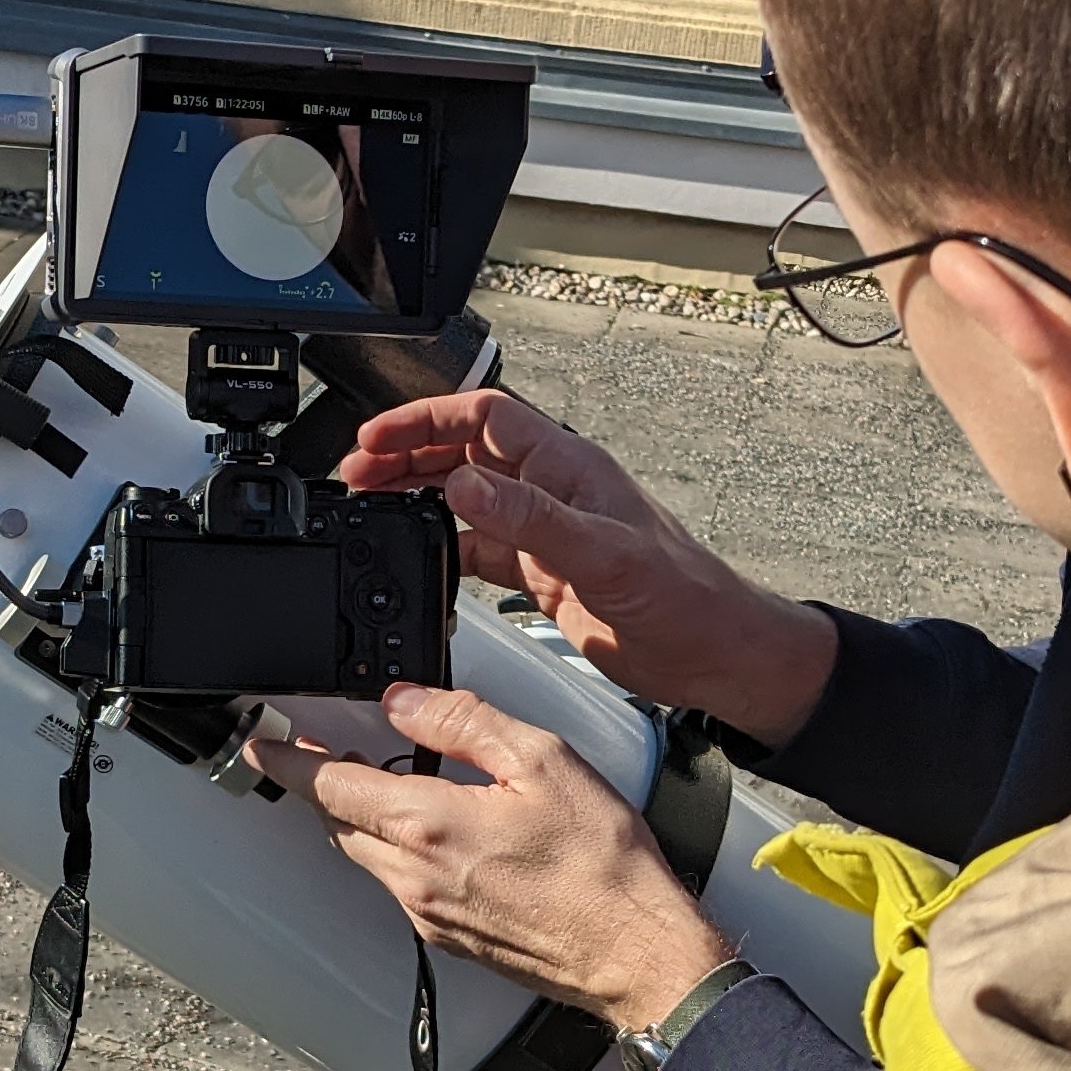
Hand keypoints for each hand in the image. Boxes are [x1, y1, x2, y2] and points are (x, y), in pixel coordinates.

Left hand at [251, 685, 737, 1031]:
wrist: (636, 953)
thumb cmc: (603, 866)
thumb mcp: (542, 759)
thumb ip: (464, 722)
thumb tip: (406, 701)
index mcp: (430, 825)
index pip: (328, 785)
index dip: (287, 758)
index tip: (260, 741)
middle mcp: (415, 878)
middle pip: (337, 824)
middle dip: (322, 785)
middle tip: (325, 749)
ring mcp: (429, 914)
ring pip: (367, 856)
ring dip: (363, 818)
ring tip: (390, 782)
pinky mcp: (448, 940)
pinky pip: (401, 886)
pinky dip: (401, 851)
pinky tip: (441, 832)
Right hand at [340, 390, 837, 747]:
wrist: (714, 653)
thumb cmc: (685, 595)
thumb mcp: (603, 553)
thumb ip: (531, 519)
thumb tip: (467, 484)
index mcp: (567, 467)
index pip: (483, 417)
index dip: (426, 419)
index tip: (377, 439)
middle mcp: (552, 492)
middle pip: (463, 452)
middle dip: (406, 455)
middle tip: (356, 474)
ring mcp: (545, 533)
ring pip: (464, 499)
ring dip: (416, 498)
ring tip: (369, 507)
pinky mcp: (542, 575)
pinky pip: (477, 550)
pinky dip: (440, 549)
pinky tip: (415, 558)